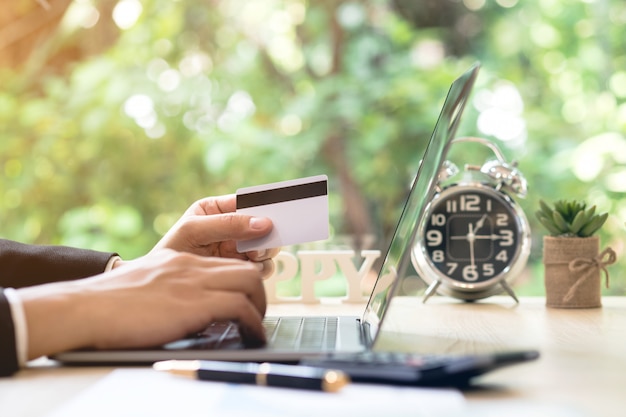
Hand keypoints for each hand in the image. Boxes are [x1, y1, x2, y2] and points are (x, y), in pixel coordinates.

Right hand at [19, 250, 266, 359]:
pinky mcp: (194, 303)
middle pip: (245, 269)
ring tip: (256, 328)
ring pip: (250, 282)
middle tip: (257, 314)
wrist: (86, 308)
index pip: (225, 262)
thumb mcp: (144, 284)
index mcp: (179, 260)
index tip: (248, 297)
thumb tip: (184, 308)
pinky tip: (252, 336)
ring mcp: (194, 282)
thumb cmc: (107, 304)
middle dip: (260, 293)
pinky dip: (253, 324)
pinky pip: (240, 307)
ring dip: (261, 307)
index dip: (243, 280)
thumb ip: (168, 287)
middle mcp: (191, 266)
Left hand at [132, 194, 279, 275]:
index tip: (275, 214)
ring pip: (267, 247)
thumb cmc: (170, 252)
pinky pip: (262, 266)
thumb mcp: (194, 230)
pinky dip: (260, 268)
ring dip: (265, 252)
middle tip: (259, 243)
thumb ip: (228, 224)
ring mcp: (238, 249)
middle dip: (266, 233)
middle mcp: (232, 228)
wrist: (160, 287)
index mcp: (219, 210)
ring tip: (251, 257)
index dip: (264, 206)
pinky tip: (247, 269)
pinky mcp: (240, 269)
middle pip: (264, 225)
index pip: (248, 202)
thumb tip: (263, 223)